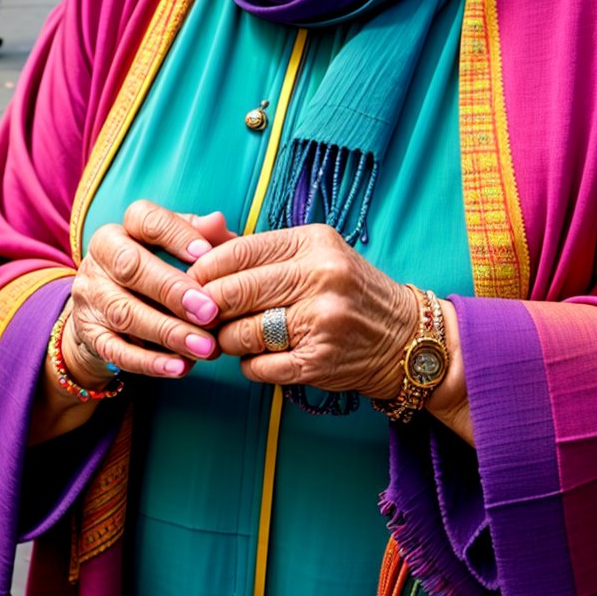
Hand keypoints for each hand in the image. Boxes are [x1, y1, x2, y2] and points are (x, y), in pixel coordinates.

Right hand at [68, 204, 227, 382]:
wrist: (107, 311)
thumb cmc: (157, 271)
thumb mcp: (176, 249)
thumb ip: (201, 235)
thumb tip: (218, 222)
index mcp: (124, 228)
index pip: (145, 219)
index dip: (176, 234)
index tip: (207, 254)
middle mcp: (100, 257)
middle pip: (131, 267)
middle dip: (172, 290)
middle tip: (210, 311)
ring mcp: (91, 295)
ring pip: (124, 312)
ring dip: (168, 332)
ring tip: (205, 347)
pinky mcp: (89, 333)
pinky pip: (115, 350)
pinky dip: (149, 362)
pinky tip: (180, 367)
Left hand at [186, 217, 418, 400]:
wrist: (403, 338)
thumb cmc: (346, 291)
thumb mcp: (311, 254)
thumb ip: (254, 247)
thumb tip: (199, 228)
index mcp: (313, 242)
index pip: (236, 252)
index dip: (203, 272)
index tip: (193, 284)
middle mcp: (320, 276)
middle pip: (233, 293)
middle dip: (208, 309)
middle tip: (201, 316)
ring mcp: (321, 321)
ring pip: (240, 333)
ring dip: (227, 340)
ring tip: (236, 337)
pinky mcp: (319, 361)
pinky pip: (258, 367)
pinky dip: (250, 365)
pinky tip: (261, 356)